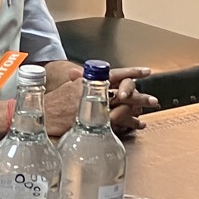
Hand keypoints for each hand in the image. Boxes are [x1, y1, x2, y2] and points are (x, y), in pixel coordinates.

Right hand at [39, 66, 156, 135]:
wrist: (45, 115)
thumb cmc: (56, 101)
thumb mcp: (70, 86)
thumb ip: (83, 80)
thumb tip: (89, 74)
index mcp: (91, 81)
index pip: (115, 74)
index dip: (132, 73)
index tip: (146, 72)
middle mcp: (96, 94)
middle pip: (124, 93)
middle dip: (140, 97)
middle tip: (153, 100)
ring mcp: (96, 110)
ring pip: (123, 109)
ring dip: (136, 112)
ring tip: (146, 115)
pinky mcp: (95, 124)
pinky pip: (117, 124)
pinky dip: (128, 124)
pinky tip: (136, 125)